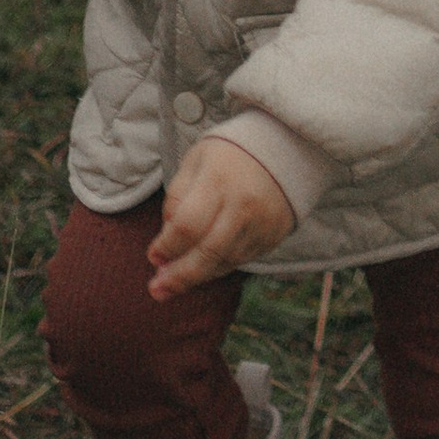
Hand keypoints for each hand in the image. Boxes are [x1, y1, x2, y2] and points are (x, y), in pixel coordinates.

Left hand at [148, 137, 297, 295]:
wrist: (285, 148)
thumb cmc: (229, 156)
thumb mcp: (196, 162)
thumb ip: (177, 198)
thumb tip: (165, 245)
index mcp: (219, 179)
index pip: (188, 225)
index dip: (167, 246)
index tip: (153, 256)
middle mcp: (242, 204)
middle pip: (207, 253)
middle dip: (178, 277)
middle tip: (156, 290)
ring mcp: (261, 223)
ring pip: (223, 262)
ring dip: (196, 277)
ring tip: (173, 284)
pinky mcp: (272, 236)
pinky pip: (239, 261)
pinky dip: (217, 269)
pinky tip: (202, 269)